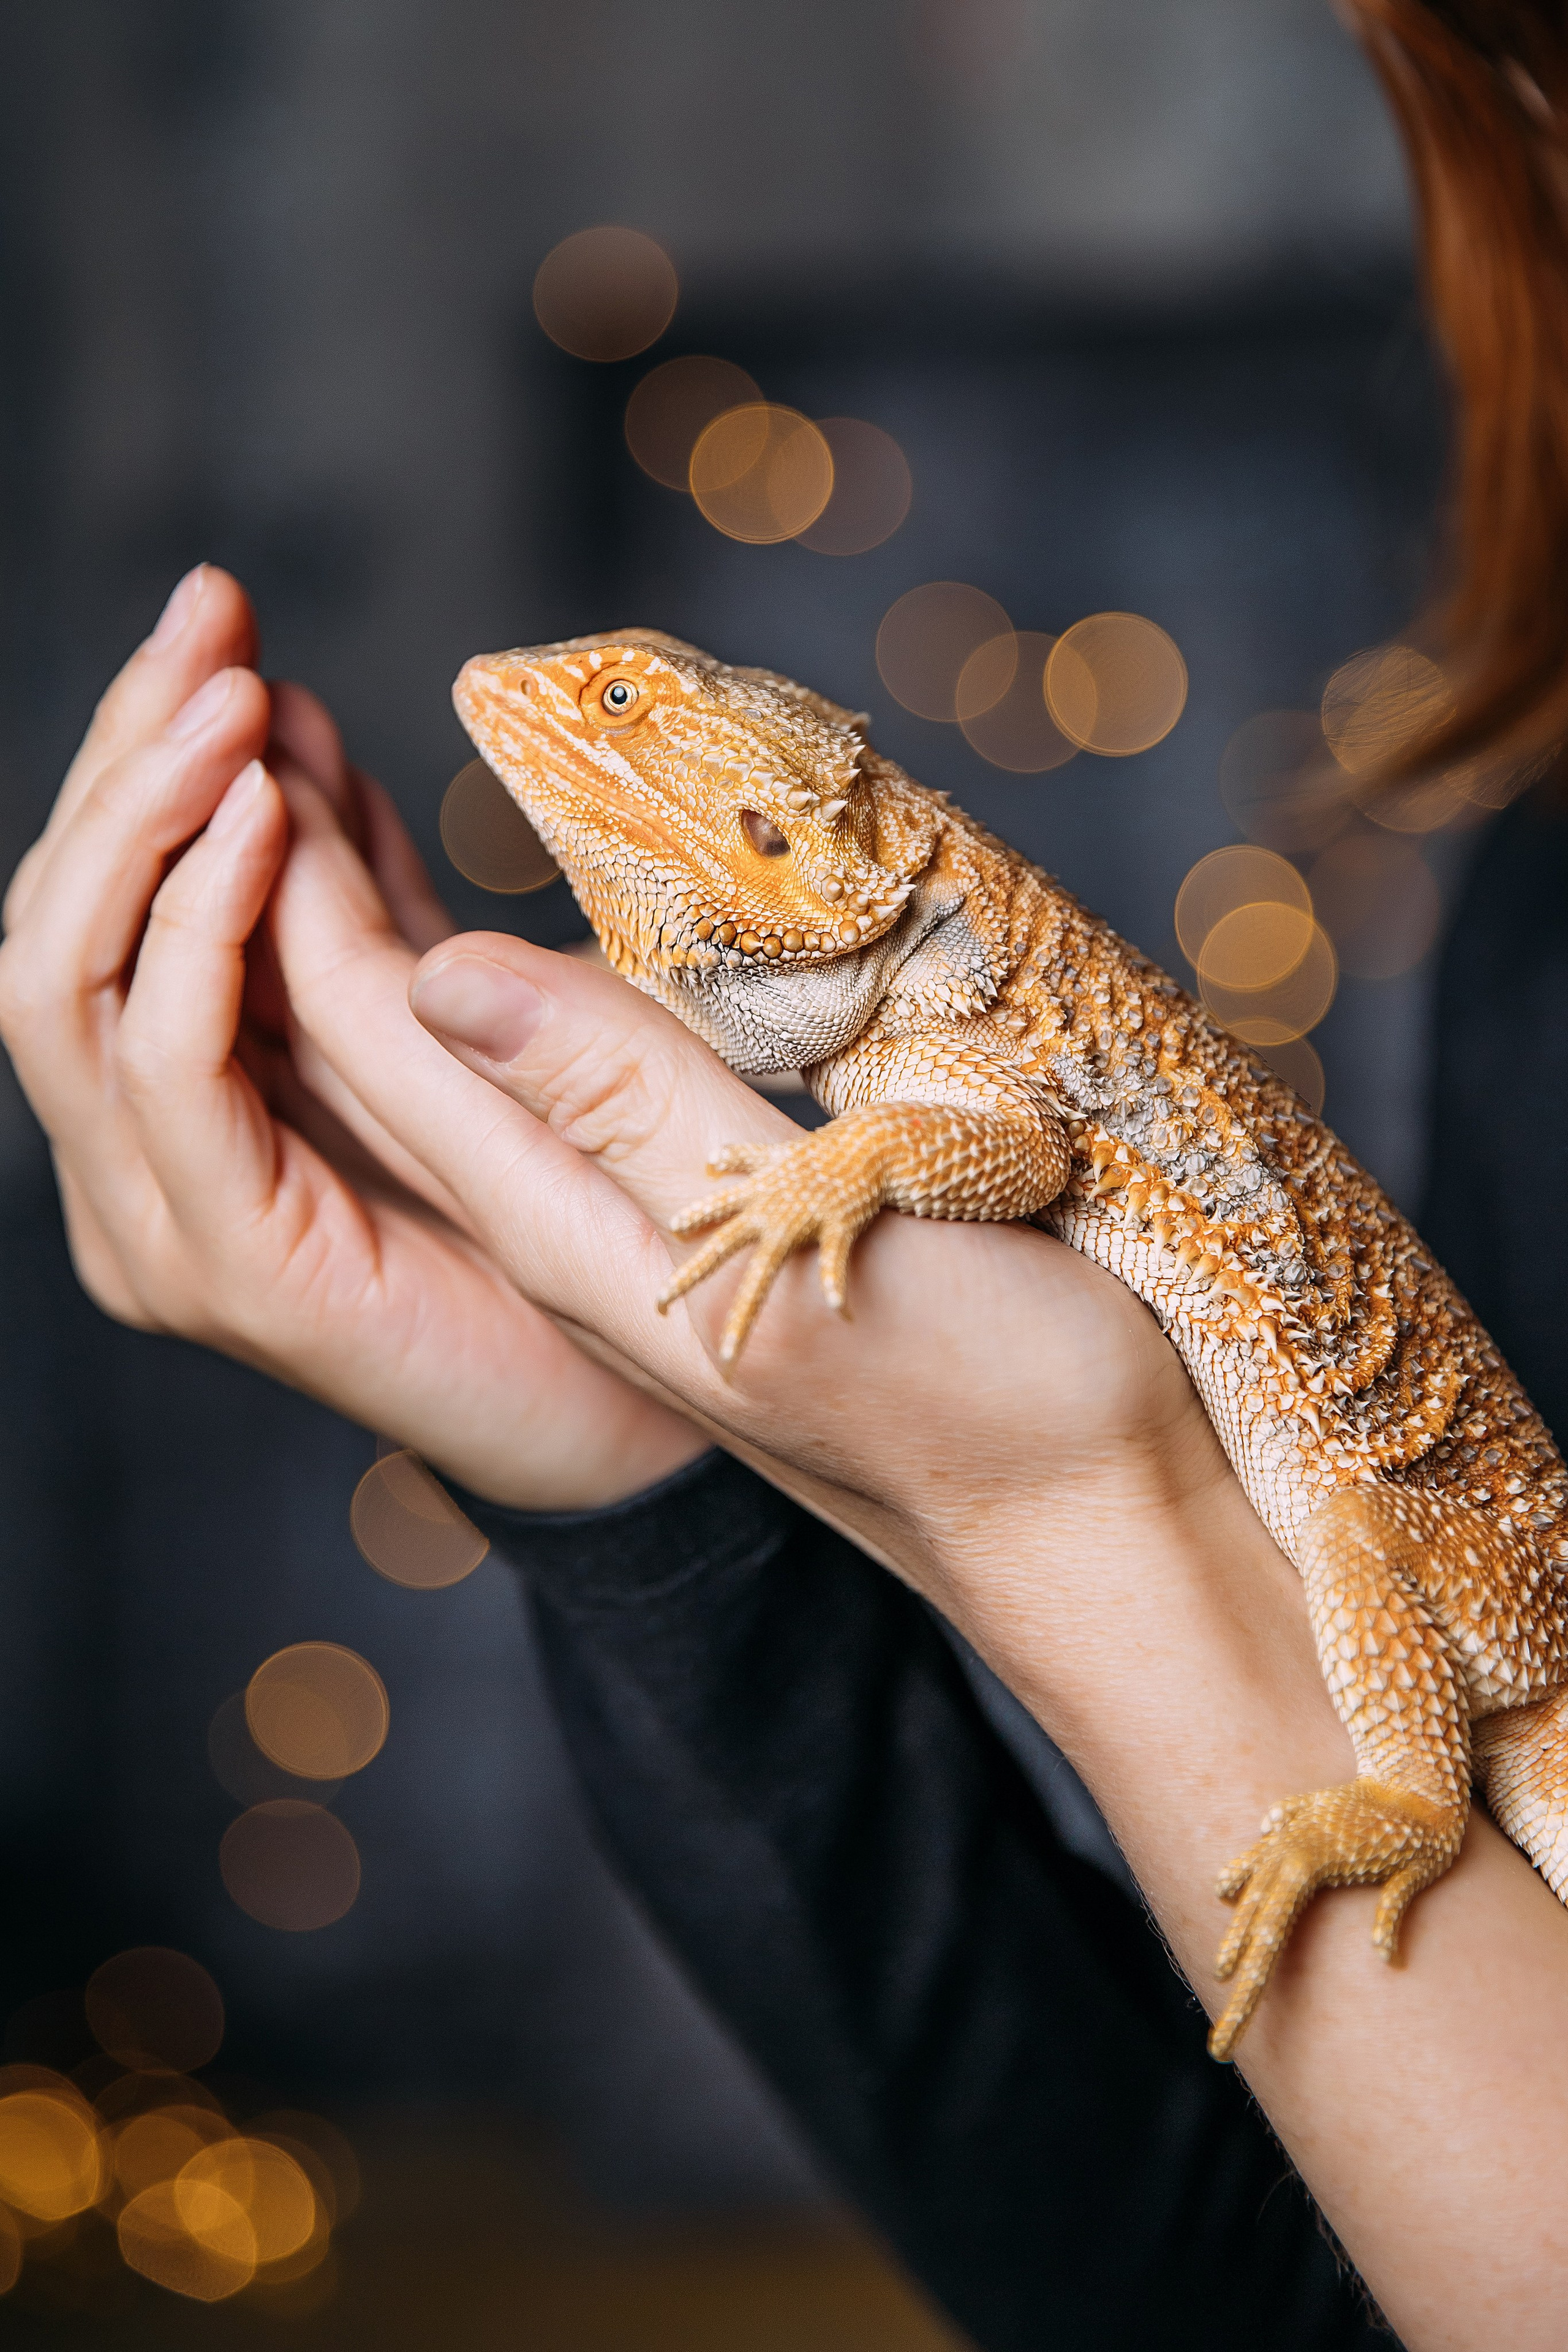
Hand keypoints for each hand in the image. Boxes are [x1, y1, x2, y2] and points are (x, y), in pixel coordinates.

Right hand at [0, 566, 702, 1507]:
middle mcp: (132, 1159)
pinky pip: (165, 1070)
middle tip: (210, 621)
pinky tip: (256, 827)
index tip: (218, 608)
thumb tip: (285, 718)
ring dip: (143, 821)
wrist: (633, 1395)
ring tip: (227, 699)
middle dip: (128, 757)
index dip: (141, 747)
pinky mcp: (225, 1270)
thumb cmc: (546, 1207)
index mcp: (172, 1097)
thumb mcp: (434, 1005)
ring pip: (62, 981)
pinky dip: (196, 933)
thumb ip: (349, 892)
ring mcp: (156, 1222)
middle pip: (51, 920)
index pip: (97, 897)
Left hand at [269, 781, 1567, 2351]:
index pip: (388, 1049)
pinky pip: (564, 1091)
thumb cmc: (1001, 1396)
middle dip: (313, 900)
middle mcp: (590, 1240)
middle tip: (245, 739)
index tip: (241, 751)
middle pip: (398, 1055)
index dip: (308, 898)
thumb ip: (633, 1102)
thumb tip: (437, 973)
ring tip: (332, 800)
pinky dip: (504, 988)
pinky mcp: (725, 1236)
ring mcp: (652, 1244)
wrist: (1101, 1527)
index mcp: (588, 1240)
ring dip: (386, 929)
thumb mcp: (821, 1229)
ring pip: (470, 1068)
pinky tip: (501, 939)